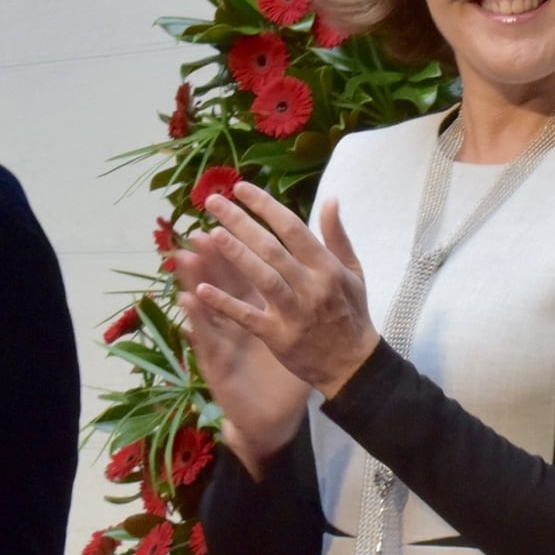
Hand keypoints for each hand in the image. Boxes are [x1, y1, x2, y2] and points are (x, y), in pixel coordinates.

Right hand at [176, 234, 315, 476]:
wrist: (274, 419)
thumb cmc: (287, 370)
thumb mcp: (295, 332)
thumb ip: (302, 294)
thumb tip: (309, 262)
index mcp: (260, 305)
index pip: (251, 265)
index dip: (243, 238)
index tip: (236, 210)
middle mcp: (237, 318)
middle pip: (223, 278)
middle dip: (214, 251)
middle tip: (202, 223)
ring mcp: (225, 339)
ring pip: (208, 303)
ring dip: (196, 277)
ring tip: (184, 253)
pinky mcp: (217, 363)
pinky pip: (206, 338)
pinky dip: (198, 319)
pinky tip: (188, 300)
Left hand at [186, 186, 381, 397]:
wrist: (353, 366)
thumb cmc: (351, 313)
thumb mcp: (353, 272)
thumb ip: (337, 236)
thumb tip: (330, 199)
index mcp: (327, 267)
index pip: (293, 228)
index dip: (266, 206)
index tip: (241, 188)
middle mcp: (310, 286)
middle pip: (271, 248)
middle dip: (241, 222)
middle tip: (213, 202)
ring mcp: (293, 312)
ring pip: (261, 278)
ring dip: (235, 255)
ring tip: (210, 234)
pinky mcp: (278, 337)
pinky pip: (248, 317)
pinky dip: (225, 304)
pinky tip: (202, 289)